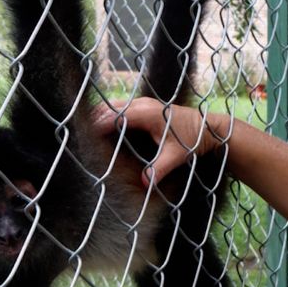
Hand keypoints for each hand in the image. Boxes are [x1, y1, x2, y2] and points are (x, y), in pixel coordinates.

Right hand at [92, 97, 224, 185]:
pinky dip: (110, 114)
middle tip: (79, 134)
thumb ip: (160, 169)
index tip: (84, 137)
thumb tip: (145, 183)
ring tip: (86, 131)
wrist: (208, 128)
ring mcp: (144, 103)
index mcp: (147, 114)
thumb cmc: (192, 140)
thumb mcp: (176, 156)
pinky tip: (103, 128)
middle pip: (110, 107)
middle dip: (95, 119)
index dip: (98, 125)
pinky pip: (122, 107)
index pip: (115, 116)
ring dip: (101, 115)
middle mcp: (144, 104)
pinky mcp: (146, 106)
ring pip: (115, 105)